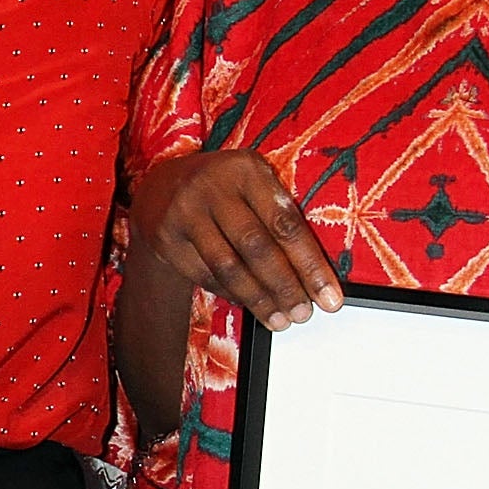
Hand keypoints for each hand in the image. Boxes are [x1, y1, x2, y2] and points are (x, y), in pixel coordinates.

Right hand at [132, 149, 342, 330]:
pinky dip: (232, 295)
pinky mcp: (167, 239)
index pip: (285, 223)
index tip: (329, 296)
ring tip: (280, 319)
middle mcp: (213, 187)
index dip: (310, 264)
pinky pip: (206, 277)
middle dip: (285, 287)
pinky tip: (250, 305)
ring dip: (259, 299)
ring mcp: (185, 213)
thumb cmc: (224, 188)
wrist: (160, 186)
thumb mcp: (252, 184)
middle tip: (303, 313)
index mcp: (246, 169)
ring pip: (229, 267)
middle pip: (257, 246)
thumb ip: (279, 216)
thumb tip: (313, 274)